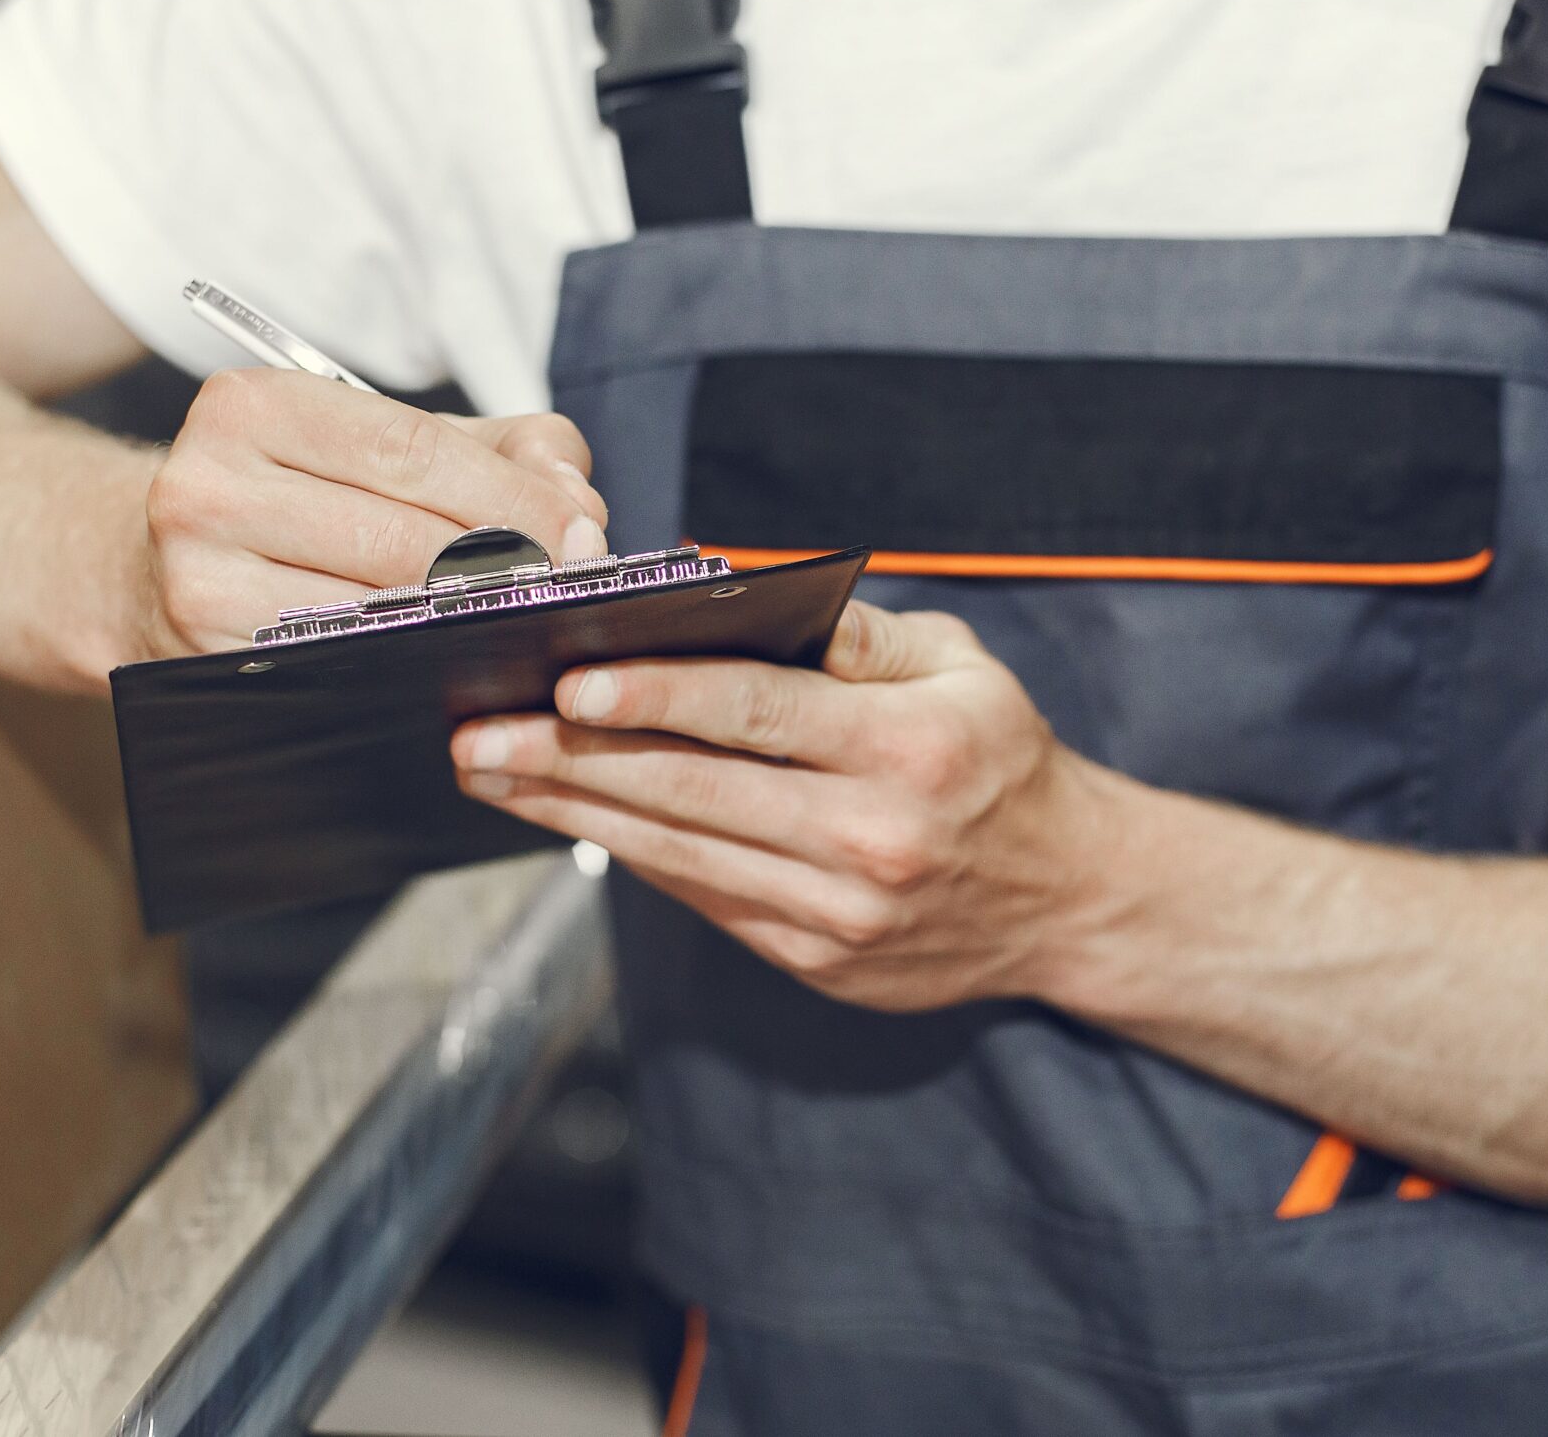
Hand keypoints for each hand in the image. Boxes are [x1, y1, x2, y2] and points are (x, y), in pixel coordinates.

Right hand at [135, 369, 609, 657]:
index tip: (583, 536)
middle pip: (400, 538)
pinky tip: (456, 659)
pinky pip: (342, 665)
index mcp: (253, 405)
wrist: (152, 565)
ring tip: (525, 622)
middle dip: (504, 567)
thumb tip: (577, 504)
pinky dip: (413, 664)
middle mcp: (207, 485)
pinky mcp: (206, 656)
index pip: (411, 449)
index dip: (512, 497)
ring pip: (377, 613)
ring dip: (467, 624)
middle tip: (570, 588)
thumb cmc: (306, 492)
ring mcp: (197, 579)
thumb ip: (504, 448)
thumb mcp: (392, 441)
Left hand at [449, 603, 1121, 1012]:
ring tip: (493, 771)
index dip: (658, 696)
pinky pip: (702, 896)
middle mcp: (871, 835)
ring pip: (680, 853)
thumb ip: (848, 634)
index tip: (570, 678)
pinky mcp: (814, 957)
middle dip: (572, 760)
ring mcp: (839, 911)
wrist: (1067, 898)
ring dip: (573, 812)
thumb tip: (730, 590)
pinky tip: (567, 816)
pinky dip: (628, 854)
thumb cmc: (998, 755)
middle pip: (695, 792)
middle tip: (480, 732)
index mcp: (909, 746)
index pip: (758, 713)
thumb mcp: (955, 664)